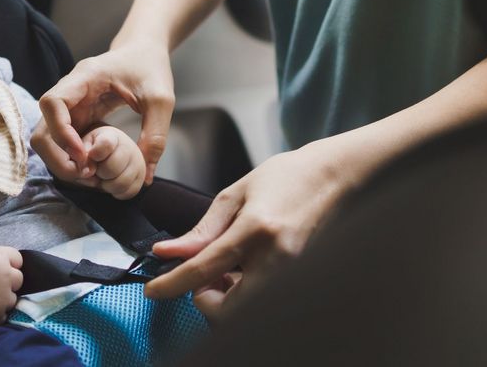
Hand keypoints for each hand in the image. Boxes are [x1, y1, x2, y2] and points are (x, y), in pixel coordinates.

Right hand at [0, 245, 23, 325]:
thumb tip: (5, 263)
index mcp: (0, 257)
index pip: (17, 259)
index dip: (9, 264)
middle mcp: (6, 275)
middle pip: (18, 279)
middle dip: (8, 282)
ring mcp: (3, 296)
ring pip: (12, 299)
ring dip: (2, 299)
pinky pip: (3, 315)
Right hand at [35, 40, 173, 184]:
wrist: (144, 52)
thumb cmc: (150, 67)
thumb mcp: (161, 99)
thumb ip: (156, 134)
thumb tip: (147, 175)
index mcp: (85, 77)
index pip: (52, 102)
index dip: (61, 132)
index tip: (84, 153)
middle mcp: (70, 91)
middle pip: (42, 127)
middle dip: (57, 156)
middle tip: (86, 174)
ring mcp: (71, 105)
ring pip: (48, 138)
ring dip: (62, 160)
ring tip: (90, 174)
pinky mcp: (77, 117)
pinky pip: (63, 141)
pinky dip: (72, 158)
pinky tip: (93, 168)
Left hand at [80, 125, 146, 198]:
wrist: (106, 155)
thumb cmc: (92, 150)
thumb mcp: (82, 147)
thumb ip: (81, 155)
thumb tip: (88, 172)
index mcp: (110, 136)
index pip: (106, 144)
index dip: (95, 154)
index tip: (91, 156)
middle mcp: (128, 147)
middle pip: (112, 168)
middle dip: (99, 173)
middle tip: (96, 169)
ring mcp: (137, 162)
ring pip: (121, 183)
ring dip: (107, 185)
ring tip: (103, 177)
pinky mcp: (141, 178)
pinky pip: (128, 192)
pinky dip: (116, 192)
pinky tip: (111, 182)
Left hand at [143, 143, 346, 315]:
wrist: (334, 177)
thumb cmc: (286, 177)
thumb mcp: (236, 194)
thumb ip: (202, 229)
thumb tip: (168, 252)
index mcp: (254, 229)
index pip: (203, 268)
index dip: (172, 284)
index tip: (152, 291)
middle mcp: (276, 257)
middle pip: (228, 309)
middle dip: (206, 300)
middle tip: (202, 276)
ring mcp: (291, 271)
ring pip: (245, 310)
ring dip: (225, 298)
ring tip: (225, 269)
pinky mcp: (298, 276)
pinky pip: (261, 297)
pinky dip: (244, 293)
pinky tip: (244, 270)